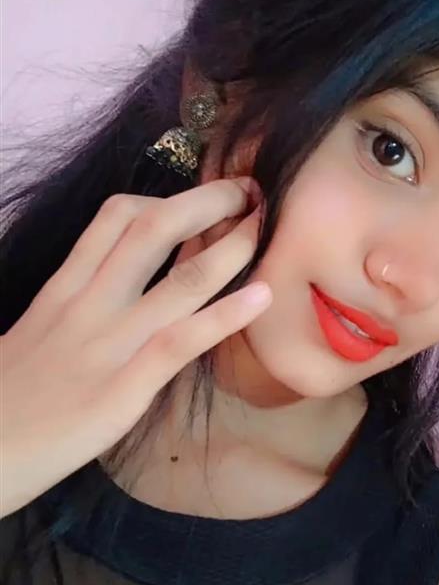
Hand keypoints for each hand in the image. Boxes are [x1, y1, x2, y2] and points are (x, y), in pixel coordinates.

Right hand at [0, 178, 271, 518]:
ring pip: (182, 278)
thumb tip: (126, 279)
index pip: (116, 216)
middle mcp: (90, 302)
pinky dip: (227, 314)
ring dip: (233, 246)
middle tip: (251, 192)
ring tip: (267, 226)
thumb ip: (80, 297)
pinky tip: (263, 295)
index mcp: (66, 286)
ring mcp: (110, 342)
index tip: (204, 200)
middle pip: (155, 229)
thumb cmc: (9, 393)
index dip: (168, 196)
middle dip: (209, 202)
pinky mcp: (125, 387)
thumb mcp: (39, 328)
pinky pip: (182, 340)